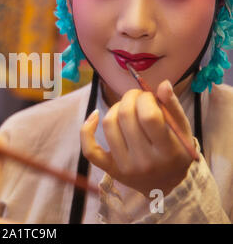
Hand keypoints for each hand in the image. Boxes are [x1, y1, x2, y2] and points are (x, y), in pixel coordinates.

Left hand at [80, 80, 193, 196]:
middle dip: (129, 98)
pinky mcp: (109, 169)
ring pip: (109, 125)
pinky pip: (89, 149)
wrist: (165, 184)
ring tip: (125, 107)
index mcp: (168, 151)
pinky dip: (86, 129)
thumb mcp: (182, 130)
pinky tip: (94, 115)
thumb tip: (163, 84)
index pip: (149, 116)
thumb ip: (173, 106)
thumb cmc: (175, 151)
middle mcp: (145, 162)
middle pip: (126, 117)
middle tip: (136, 96)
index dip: (145, 98)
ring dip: (115, 108)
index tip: (148, 95)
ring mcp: (125, 167)